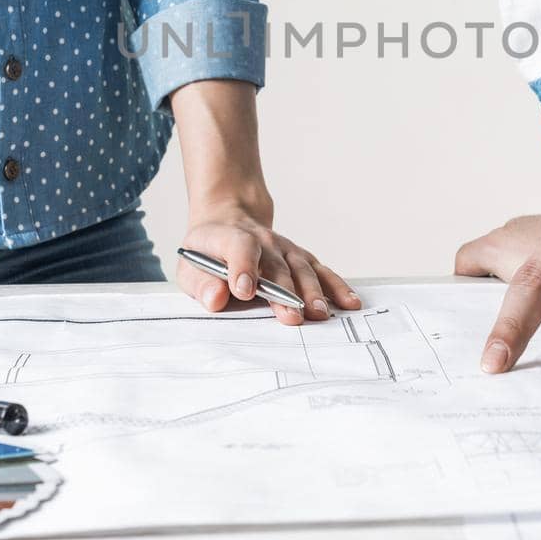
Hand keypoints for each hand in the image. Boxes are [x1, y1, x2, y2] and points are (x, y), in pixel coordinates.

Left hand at [177, 198, 359, 325]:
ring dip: (312, 291)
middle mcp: (262, 241)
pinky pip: (320, 271)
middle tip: (292, 317)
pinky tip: (349, 302)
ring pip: (301, 269)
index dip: (242, 267)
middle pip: (276, 266)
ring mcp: (284, 248)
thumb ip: (202, 283)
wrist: (229, 222)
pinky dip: (336, 286)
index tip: (245, 291)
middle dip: (284, 292)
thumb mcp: (191, 266)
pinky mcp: (299, 257)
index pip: (239, 247)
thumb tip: (216, 298)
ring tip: (320, 314)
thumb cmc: (208, 254)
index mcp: (229, 239)